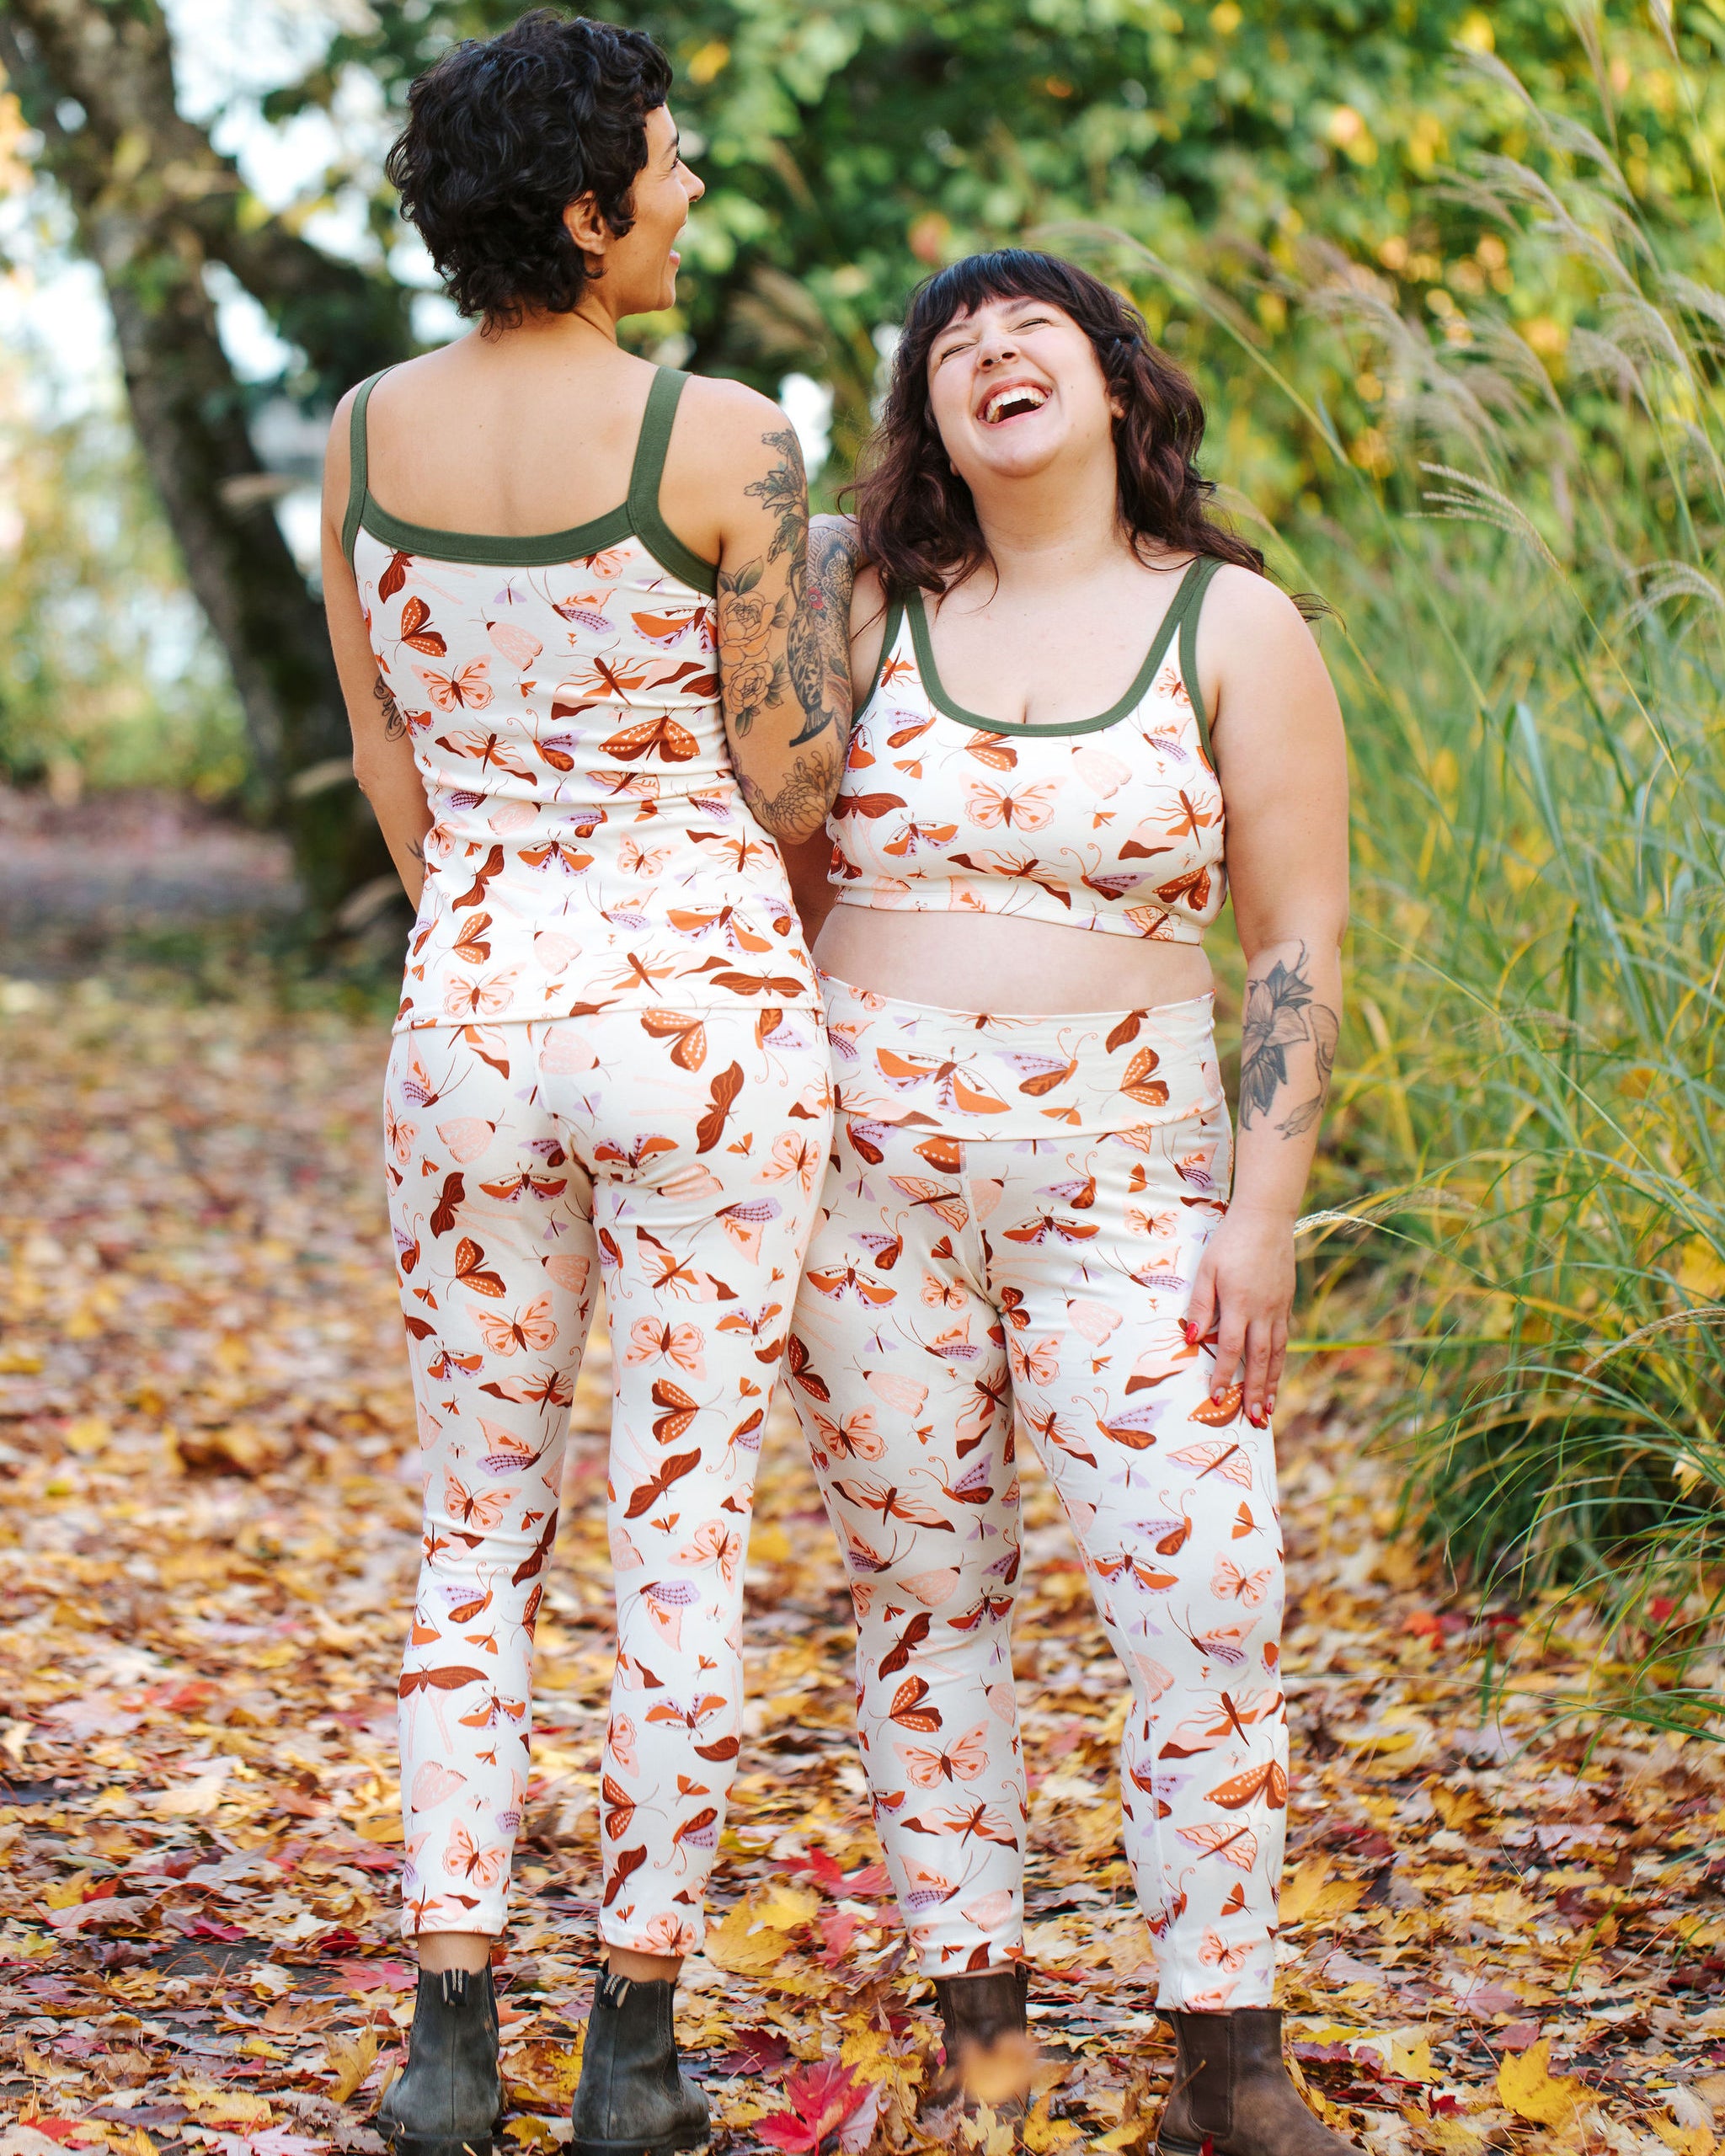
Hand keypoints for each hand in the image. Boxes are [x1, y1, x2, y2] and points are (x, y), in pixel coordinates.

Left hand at [1183, 1203, 1295, 1427]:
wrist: (1266, 1219)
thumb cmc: (1229, 1242)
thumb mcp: (1206, 1270)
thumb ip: (1200, 1305)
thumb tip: (1190, 1339)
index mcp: (1239, 1304)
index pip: (1230, 1349)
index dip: (1224, 1376)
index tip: (1218, 1398)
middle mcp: (1263, 1312)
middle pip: (1260, 1360)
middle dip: (1255, 1392)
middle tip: (1254, 1419)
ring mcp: (1279, 1308)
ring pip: (1277, 1353)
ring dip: (1272, 1383)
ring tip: (1269, 1409)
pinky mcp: (1287, 1302)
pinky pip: (1284, 1339)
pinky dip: (1281, 1361)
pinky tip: (1276, 1373)